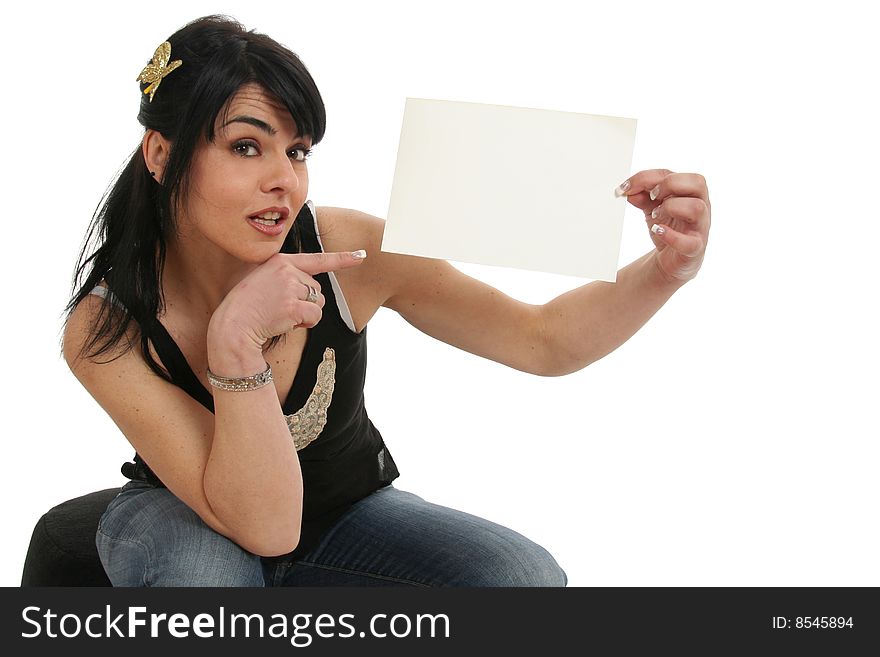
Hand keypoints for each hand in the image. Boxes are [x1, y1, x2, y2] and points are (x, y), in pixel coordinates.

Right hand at [211, 250, 366, 350]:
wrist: (233, 325)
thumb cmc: (247, 307)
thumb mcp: (263, 281)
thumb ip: (286, 278)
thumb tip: (312, 290)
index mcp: (280, 261)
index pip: (317, 259)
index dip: (342, 258)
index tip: (361, 256)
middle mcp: (287, 270)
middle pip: (317, 289)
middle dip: (306, 302)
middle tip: (281, 308)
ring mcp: (290, 287)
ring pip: (318, 303)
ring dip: (306, 313)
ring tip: (281, 314)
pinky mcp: (293, 305)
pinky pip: (315, 316)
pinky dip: (305, 323)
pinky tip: (285, 322)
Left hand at [616, 169, 710, 283]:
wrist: (670, 259)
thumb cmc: (667, 227)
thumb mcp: (652, 208)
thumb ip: (642, 197)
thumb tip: (629, 190)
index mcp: (690, 192)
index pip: (673, 174)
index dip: (647, 177)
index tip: (626, 186)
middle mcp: (700, 206)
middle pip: (697, 182)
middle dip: (669, 184)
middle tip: (651, 196)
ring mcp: (700, 227)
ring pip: (696, 208)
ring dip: (671, 207)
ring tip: (655, 215)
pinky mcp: (695, 248)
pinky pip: (690, 242)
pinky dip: (671, 236)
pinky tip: (657, 231)